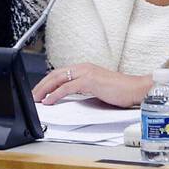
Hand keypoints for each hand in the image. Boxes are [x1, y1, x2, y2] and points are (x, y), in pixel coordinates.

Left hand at [33, 63, 151, 107]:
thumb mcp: (98, 88)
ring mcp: (86, 73)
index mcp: (86, 68)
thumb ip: (84, 89)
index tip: (39, 91)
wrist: (135, 89)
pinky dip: (56, 94)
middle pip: (55, 74)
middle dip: (41, 85)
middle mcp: (84, 68)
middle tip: (32, 95)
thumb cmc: (121, 90)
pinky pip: (67, 88)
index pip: (60, 73)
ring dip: (45, 89)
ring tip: (37, 98)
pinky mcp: (90, 81)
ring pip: (58, 79)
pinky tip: (50, 101)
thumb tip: (71, 97)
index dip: (47, 82)